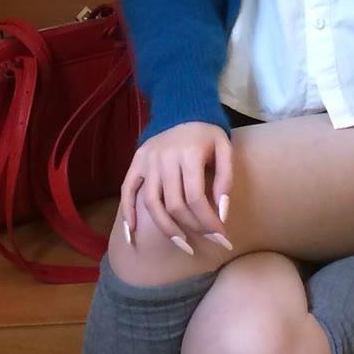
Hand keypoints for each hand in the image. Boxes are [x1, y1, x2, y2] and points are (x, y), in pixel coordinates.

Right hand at [120, 121, 234, 255]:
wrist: (182, 109)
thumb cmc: (206, 134)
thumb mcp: (224, 148)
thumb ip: (225, 178)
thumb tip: (222, 213)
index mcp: (189, 153)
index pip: (195, 197)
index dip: (208, 221)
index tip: (221, 237)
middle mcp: (165, 158)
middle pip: (174, 204)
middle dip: (192, 227)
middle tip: (207, 240)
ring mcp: (148, 161)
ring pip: (152, 203)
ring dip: (166, 228)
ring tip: (182, 244)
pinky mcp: (136, 162)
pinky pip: (127, 190)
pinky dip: (127, 213)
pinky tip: (132, 234)